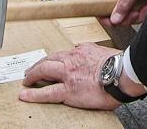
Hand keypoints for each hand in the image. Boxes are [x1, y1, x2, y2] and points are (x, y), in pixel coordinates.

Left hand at [20, 43, 139, 109]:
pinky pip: (46, 92)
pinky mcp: (68, 90)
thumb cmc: (120, 66)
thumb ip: (97, 53)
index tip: (54, 62)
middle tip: (32, 70)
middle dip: (39, 64)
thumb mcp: (106, 52)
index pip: (65, 53)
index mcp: (83, 51)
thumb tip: (96, 55)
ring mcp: (68, 74)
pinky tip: (25, 95)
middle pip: (50, 59)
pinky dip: (33, 94)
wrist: (122, 74)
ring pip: (44, 70)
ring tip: (27, 80)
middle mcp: (73, 59)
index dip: (57, 58)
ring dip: (33, 74)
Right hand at [99, 0, 146, 25]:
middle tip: (135, 12)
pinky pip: (136, 18)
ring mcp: (127, 3)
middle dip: (126, 18)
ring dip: (137, 15)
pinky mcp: (136, 8)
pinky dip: (143, 14)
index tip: (114, 22)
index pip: (99, 6)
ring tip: (144, 6)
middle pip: (113, 17)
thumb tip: (114, 19)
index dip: (103, 16)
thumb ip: (123, 4)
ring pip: (126, 19)